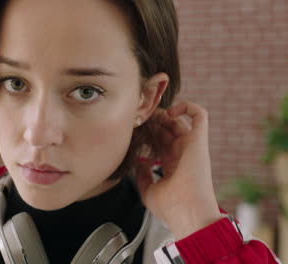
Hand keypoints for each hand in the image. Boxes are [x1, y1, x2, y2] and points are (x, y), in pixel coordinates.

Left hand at [136, 101, 221, 239]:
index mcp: (172, 165)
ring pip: (179, 120)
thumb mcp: (148, 191)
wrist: (187, 213)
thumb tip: (139, 163)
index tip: (134, 131)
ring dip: (163, 114)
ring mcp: (191, 146)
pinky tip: (169, 112)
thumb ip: (143, 176)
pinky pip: (200, 115)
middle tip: (139, 119)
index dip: (147, 133)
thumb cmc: (170, 208)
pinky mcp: (199, 141)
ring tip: (149, 115)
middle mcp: (182, 153)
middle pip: (167, 129)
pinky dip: (187, 107)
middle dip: (152, 121)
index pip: (160, 141)